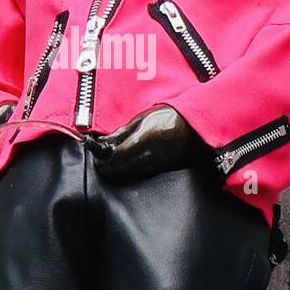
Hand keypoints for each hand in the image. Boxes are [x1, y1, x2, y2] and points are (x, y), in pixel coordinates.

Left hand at [91, 106, 206, 180]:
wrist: (193, 125)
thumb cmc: (167, 116)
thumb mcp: (142, 118)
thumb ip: (122, 132)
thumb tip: (104, 141)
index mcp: (143, 139)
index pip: (116, 156)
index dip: (104, 160)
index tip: (96, 158)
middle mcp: (149, 155)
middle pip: (121, 168)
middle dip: (108, 167)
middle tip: (99, 163)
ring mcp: (156, 164)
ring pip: (130, 172)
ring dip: (118, 170)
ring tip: (110, 163)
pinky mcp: (161, 168)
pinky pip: (140, 172)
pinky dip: (130, 170)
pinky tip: (126, 165)